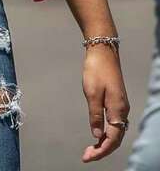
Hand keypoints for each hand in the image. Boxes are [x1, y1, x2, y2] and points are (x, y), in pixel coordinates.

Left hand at [80, 44, 128, 161]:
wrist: (103, 52)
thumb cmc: (95, 70)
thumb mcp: (91, 92)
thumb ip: (95, 115)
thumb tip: (97, 135)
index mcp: (118, 110)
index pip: (112, 138)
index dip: (100, 150)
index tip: (87, 158)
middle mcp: (122, 111)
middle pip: (116, 138)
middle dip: (102, 150)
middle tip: (86, 156)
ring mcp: (120, 107)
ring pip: (116, 132)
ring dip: (104, 142)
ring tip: (90, 150)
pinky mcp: (116, 102)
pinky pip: (114, 124)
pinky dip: (106, 133)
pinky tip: (97, 134)